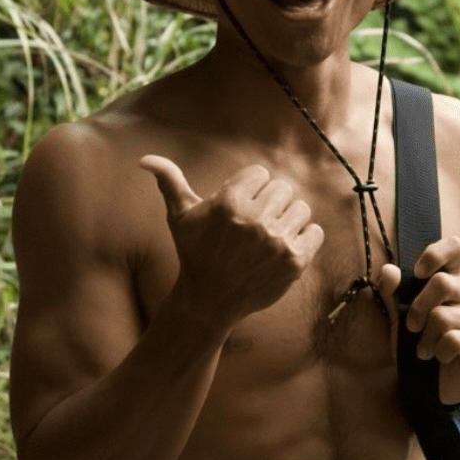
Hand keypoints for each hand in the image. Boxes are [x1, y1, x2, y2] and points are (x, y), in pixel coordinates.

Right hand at [140, 155, 324, 325]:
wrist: (209, 300)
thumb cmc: (194, 252)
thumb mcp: (179, 217)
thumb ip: (169, 181)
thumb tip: (144, 159)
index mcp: (229, 202)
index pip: (260, 173)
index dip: (250, 188)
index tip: (239, 207)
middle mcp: (254, 220)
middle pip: (282, 187)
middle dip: (269, 202)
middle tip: (254, 223)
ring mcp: (276, 241)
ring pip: (300, 207)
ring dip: (287, 218)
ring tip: (268, 235)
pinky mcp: (295, 261)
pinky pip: (315, 231)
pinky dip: (305, 237)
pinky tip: (284, 246)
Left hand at [378, 235, 459, 406]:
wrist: (436, 386)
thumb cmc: (417, 344)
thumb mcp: (397, 319)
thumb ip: (391, 294)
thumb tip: (389, 270)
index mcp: (449, 282)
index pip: (454, 248)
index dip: (436, 253)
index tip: (417, 272)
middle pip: (442, 283)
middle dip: (418, 308)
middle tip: (412, 327)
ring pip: (442, 317)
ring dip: (426, 339)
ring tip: (424, 350)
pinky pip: (452, 340)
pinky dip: (438, 353)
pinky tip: (440, 358)